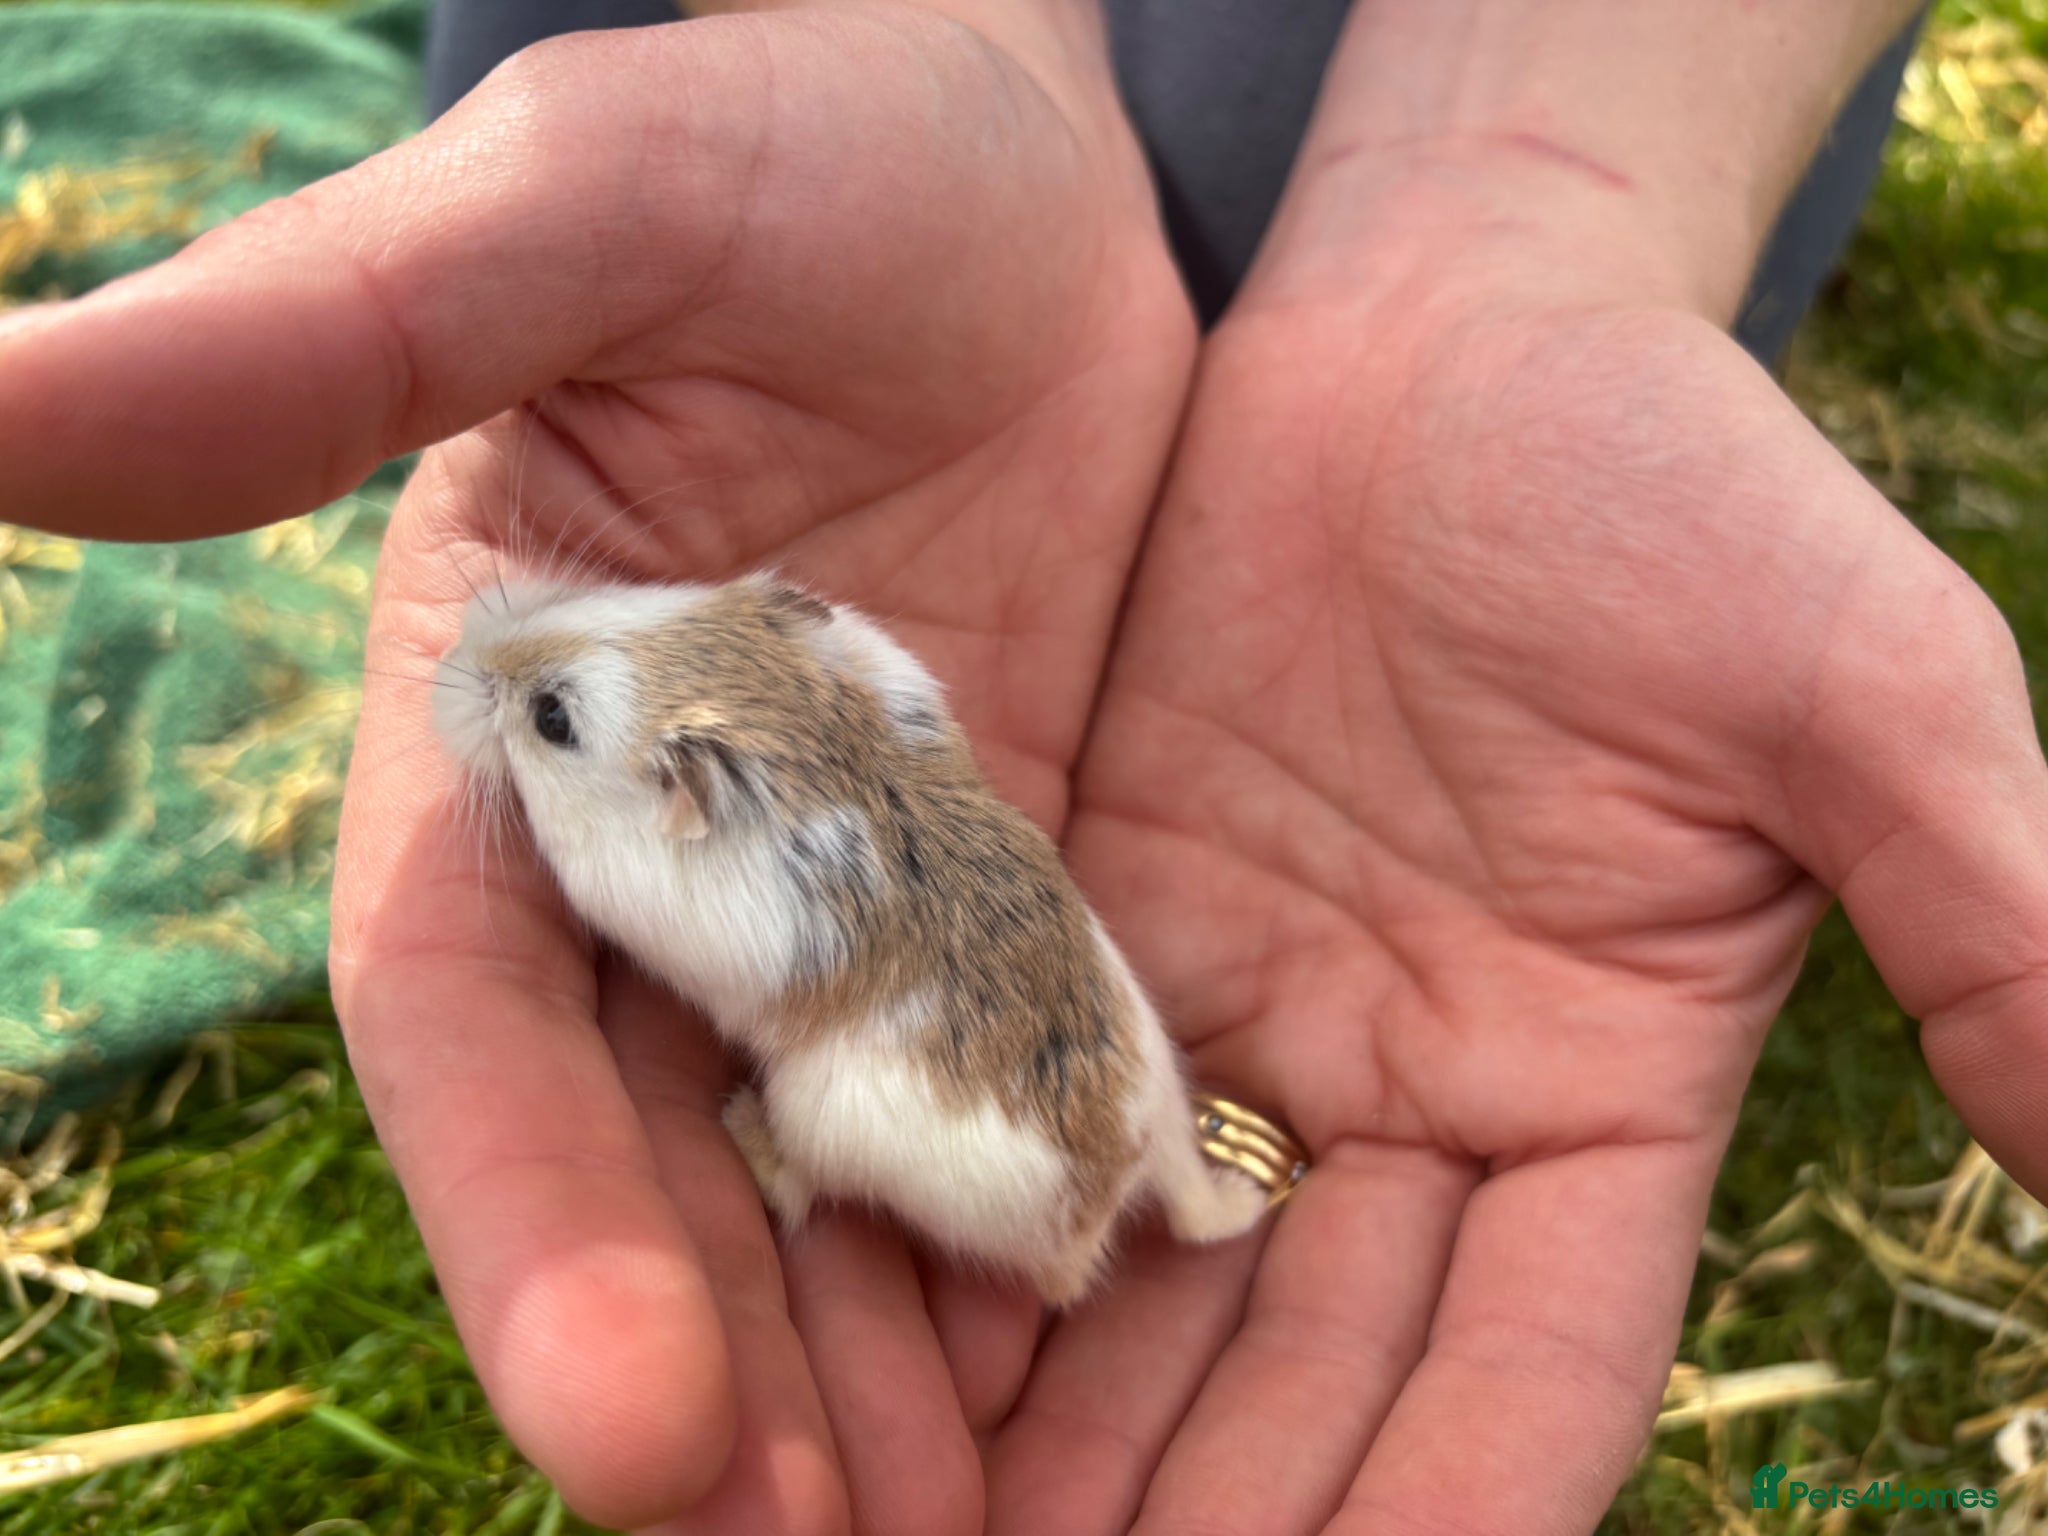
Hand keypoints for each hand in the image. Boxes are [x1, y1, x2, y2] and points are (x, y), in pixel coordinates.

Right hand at [0, 4, 1192, 1526]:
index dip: (538, 1233)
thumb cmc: (800, 151)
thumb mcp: (589, 208)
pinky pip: (1035, 1111)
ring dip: (905, 1404)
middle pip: (677, 1183)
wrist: (1036, 174)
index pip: (488, 1038)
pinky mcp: (1035, 903)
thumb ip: (334, 331)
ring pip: (851, 1201)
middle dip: (741, 1393)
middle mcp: (669, 881)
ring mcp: (861, 912)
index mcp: (516, 755)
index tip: (627, 1428)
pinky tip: (1141, 1398)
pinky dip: (1060, 1262)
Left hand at [986, 150, 2047, 1532]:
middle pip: (1309, 1383)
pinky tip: (864, 1347)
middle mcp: (1412, 1103)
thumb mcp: (1860, 689)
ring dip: (1057, 1441)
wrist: (1445, 329)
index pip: (1519, 1380)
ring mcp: (1249, 1024)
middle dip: (1204, 1526)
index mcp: (1600, 1099)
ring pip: (1151, 1295)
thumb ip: (1991, 918)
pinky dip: (957, 1238)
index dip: (1435, 1518)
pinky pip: (1024, 1113)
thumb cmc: (1669, 479)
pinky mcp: (1105, 926)